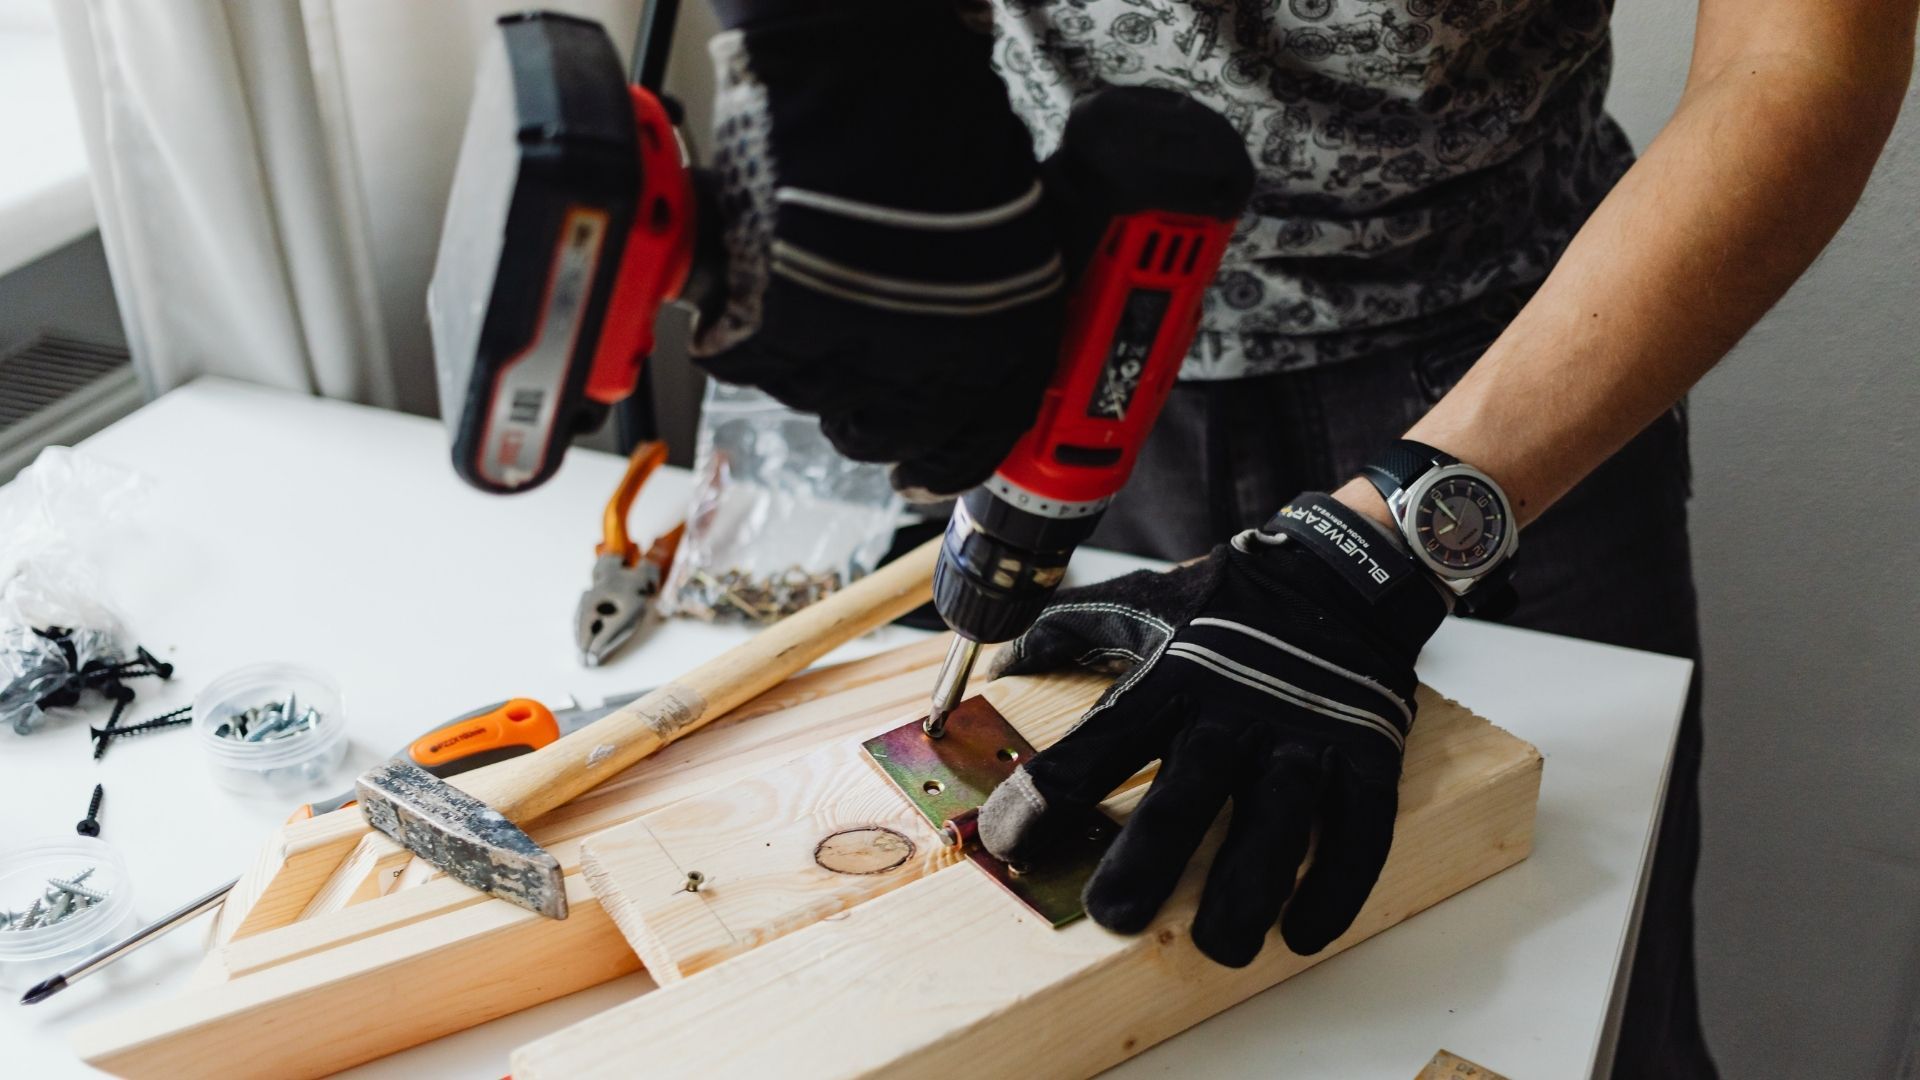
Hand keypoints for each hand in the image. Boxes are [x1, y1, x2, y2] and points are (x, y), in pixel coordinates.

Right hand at [691, 0, 1064, 498]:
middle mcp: (929, 361)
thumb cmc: (936, 120)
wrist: (858, 67)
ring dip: (814, 370)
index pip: (978, 437)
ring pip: (818, 403)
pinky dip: (747, 336)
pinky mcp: (767, 329)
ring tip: (813, 305)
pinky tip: (763, 292)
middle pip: (892, 435)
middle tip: (862, 395)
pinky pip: (748, 364)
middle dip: (879, 425)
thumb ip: (994, 305)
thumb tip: (973, 354)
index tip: (930, 472)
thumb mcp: (1009, 228)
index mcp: (1002, 338)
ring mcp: (845, 350)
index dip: (950, 461)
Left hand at [978, 495, 1447, 964]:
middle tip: (1112, 918)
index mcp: (1173, 675)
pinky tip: (1303, 933)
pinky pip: (1358, 829)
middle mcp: (1236, 709)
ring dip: (1249, 889)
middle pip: (1188, 794)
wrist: (1343, 570)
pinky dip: (1336, 885)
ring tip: (1221, 948)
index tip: (1009, 844)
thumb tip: (996, 662)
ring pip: (1277, 821)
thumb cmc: (1230, 599)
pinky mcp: (1367, 753)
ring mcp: (1306, 734)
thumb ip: (1067, 628)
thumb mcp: (1143, 600)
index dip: (1045, 798)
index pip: (1096, 744)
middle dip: (1149, 859)